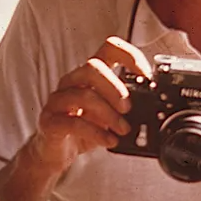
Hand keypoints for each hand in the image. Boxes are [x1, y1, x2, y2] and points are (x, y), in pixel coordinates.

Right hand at [32, 36, 149, 171]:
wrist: (55, 152)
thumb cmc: (82, 129)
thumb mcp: (108, 115)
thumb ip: (124, 108)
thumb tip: (150, 110)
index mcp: (89, 75)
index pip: (108, 48)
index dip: (129, 56)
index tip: (145, 76)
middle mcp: (72, 82)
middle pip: (92, 67)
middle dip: (115, 88)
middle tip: (128, 108)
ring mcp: (58, 100)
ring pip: (83, 94)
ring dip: (109, 114)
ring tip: (123, 130)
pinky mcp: (50, 121)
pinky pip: (72, 122)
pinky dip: (95, 133)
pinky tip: (108, 141)